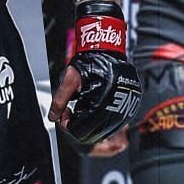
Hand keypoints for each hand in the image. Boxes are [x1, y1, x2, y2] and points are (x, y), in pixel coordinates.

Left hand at [48, 0, 141, 144]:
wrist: (107, 49)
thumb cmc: (89, 61)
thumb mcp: (70, 79)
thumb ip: (60, 100)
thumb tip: (53, 117)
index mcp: (101, 104)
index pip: (82, 132)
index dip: (68, 126)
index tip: (64, 114)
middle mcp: (116, 110)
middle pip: (93, 135)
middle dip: (79, 126)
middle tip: (72, 112)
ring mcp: (125, 110)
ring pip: (104, 131)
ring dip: (91, 124)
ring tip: (84, 106)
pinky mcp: (130, 107)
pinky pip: (115, 124)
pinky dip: (103, 121)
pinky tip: (95, 107)